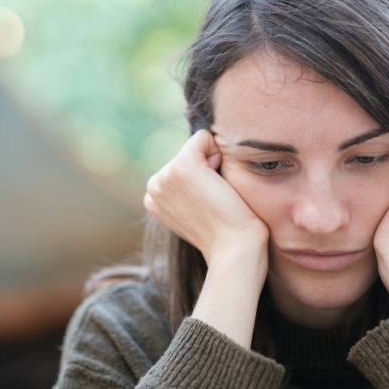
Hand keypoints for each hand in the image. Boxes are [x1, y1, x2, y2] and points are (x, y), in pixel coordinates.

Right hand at [144, 130, 268, 347]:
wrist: (235, 250)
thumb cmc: (228, 234)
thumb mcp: (200, 209)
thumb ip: (192, 189)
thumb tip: (206, 167)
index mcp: (154, 198)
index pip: (184, 165)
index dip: (205, 180)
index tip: (210, 206)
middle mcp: (153, 186)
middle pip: (191, 152)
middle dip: (209, 170)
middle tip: (216, 203)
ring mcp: (164, 177)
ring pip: (198, 146)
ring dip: (215, 165)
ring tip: (218, 197)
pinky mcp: (181, 167)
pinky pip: (204, 137)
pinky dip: (219, 154)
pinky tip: (220, 185)